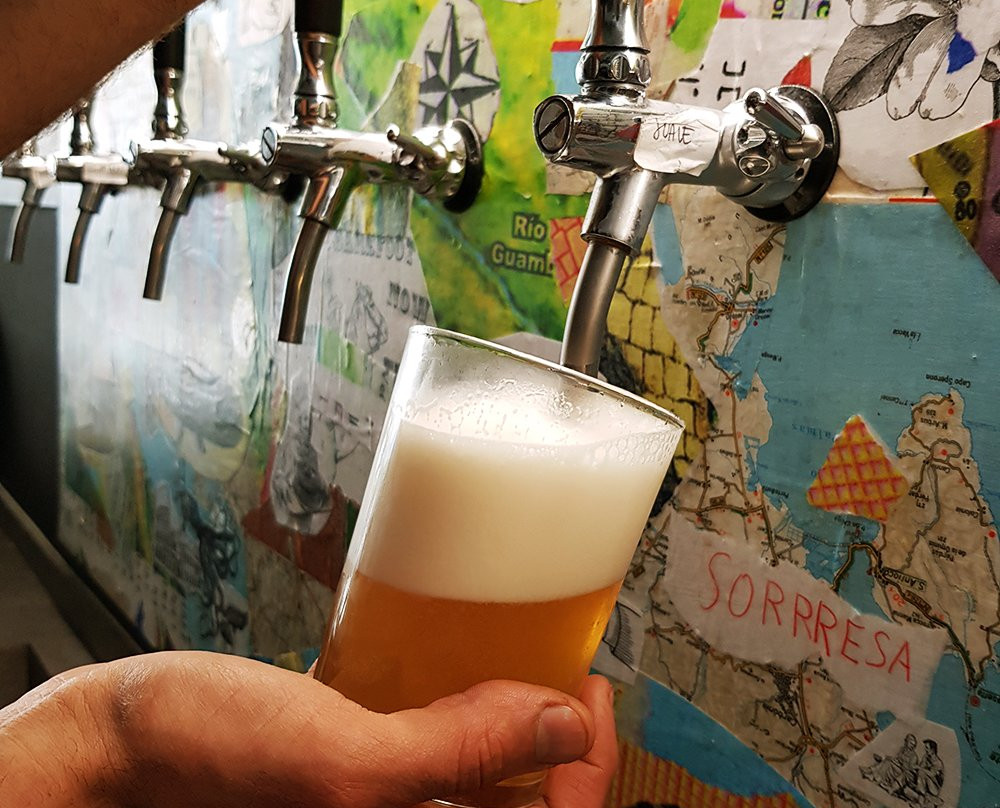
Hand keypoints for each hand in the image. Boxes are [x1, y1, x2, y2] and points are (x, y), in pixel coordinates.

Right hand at [0, 651, 616, 807]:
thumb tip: (564, 726)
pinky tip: (469, 672)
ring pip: (486, 782)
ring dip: (521, 725)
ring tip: (529, 661)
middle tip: (566, 670)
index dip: (588, 770)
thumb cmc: (203, 764)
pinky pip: (441, 757)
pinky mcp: (363, 777)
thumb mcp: (342, 763)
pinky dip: (469, 715)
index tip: (589, 696)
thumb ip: (457, 753)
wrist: (119, 749)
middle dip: (560, 745)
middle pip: (524, 806)